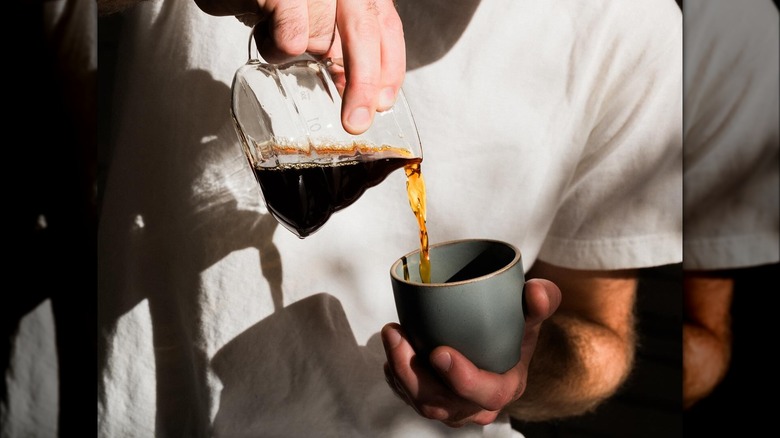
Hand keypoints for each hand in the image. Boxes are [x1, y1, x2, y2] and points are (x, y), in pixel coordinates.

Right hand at [195, 0, 405, 134]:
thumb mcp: (315, 14)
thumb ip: (339, 41)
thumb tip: (350, 88)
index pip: (387, 25)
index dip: (390, 66)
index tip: (384, 102)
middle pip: (364, 34)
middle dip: (363, 84)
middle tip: (356, 122)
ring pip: (321, 40)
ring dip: (299, 53)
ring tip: (278, 36)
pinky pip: (289, 40)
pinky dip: (275, 48)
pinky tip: (264, 29)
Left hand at [382, 279, 561, 427]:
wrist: (496, 341)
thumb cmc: (513, 329)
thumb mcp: (531, 315)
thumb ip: (540, 301)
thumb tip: (537, 291)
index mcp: (506, 386)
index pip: (487, 393)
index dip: (463, 379)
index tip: (440, 352)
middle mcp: (477, 406)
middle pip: (442, 404)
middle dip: (413, 373)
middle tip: (397, 334)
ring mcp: (452, 408)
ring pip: (420, 402)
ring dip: (399, 370)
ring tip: (391, 334)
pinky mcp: (431, 401)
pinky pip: (408, 396)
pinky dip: (396, 375)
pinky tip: (392, 350)